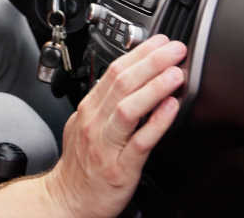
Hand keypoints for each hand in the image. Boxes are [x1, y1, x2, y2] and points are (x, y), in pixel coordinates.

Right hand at [45, 35, 186, 217]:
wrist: (67, 201)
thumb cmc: (81, 166)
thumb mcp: (87, 125)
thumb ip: (108, 104)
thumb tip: (135, 82)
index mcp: (89, 109)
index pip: (114, 71)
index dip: (140, 53)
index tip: (160, 42)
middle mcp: (95, 122)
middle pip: (122, 83)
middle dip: (151, 61)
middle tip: (175, 49)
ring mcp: (106, 145)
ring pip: (128, 108)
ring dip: (154, 87)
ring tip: (175, 73)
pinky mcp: (119, 168)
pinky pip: (139, 142)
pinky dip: (156, 122)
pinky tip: (171, 108)